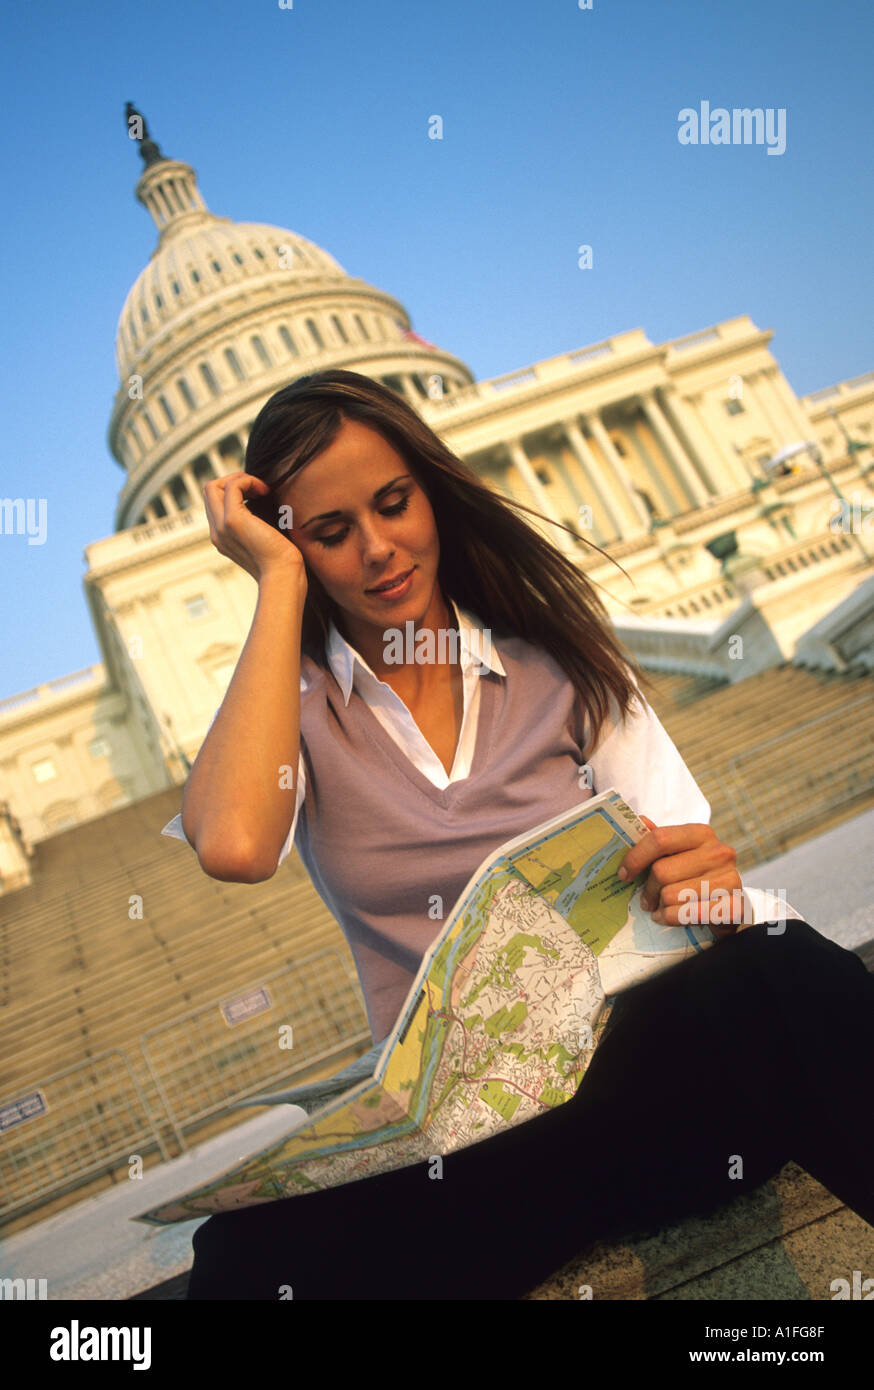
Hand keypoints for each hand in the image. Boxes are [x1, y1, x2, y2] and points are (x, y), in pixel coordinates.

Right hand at [203, 473, 306, 585]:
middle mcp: (217, 532)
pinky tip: (264, 491)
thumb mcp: (265, 540)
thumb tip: (265, 503)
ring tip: (261, 489)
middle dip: (233, 481)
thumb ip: (257, 525)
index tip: (258, 496)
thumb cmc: (283, 562)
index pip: (215, 504)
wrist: (284, 577)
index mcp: (223, 538)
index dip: (234, 492)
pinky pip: (232, 485)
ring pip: (213, 486)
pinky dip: (248, 481)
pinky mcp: (233, 520)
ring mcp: (222, 527)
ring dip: (240, 479)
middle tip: (258, 489)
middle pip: (209, 491)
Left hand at [618, 814, 750, 937]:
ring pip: (671, 895)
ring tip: (660, 907)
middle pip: (661, 871)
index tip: (624, 874)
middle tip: (646, 899)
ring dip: (659, 906)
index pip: (659, 839)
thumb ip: (659, 841)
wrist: (729, 904)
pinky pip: (685, 914)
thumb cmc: (696, 876)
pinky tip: (668, 917)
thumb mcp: (678, 854)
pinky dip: (670, 918)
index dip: (635, 858)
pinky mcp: (733, 906)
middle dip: (648, 889)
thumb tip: (639, 820)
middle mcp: (719, 853)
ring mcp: (730, 879)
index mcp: (702, 834)